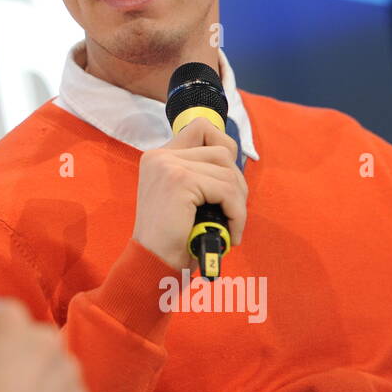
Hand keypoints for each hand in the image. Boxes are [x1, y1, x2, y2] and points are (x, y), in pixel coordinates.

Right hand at [131, 116, 247, 271]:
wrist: (153, 263)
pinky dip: (236, 214)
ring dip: (238, 202)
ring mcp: (168, 165)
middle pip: (222, 151)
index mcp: (158, 157)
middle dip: (236, 184)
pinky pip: (226, 190)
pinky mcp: (179, 180)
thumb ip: (199, 174)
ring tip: (231, 225)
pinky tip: (229, 232)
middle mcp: (160, 155)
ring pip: (227, 171)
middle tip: (232, 213)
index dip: (223, 148)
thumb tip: (234, 163)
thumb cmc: (172, 238)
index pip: (201, 128)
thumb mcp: (184, 198)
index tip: (226, 180)